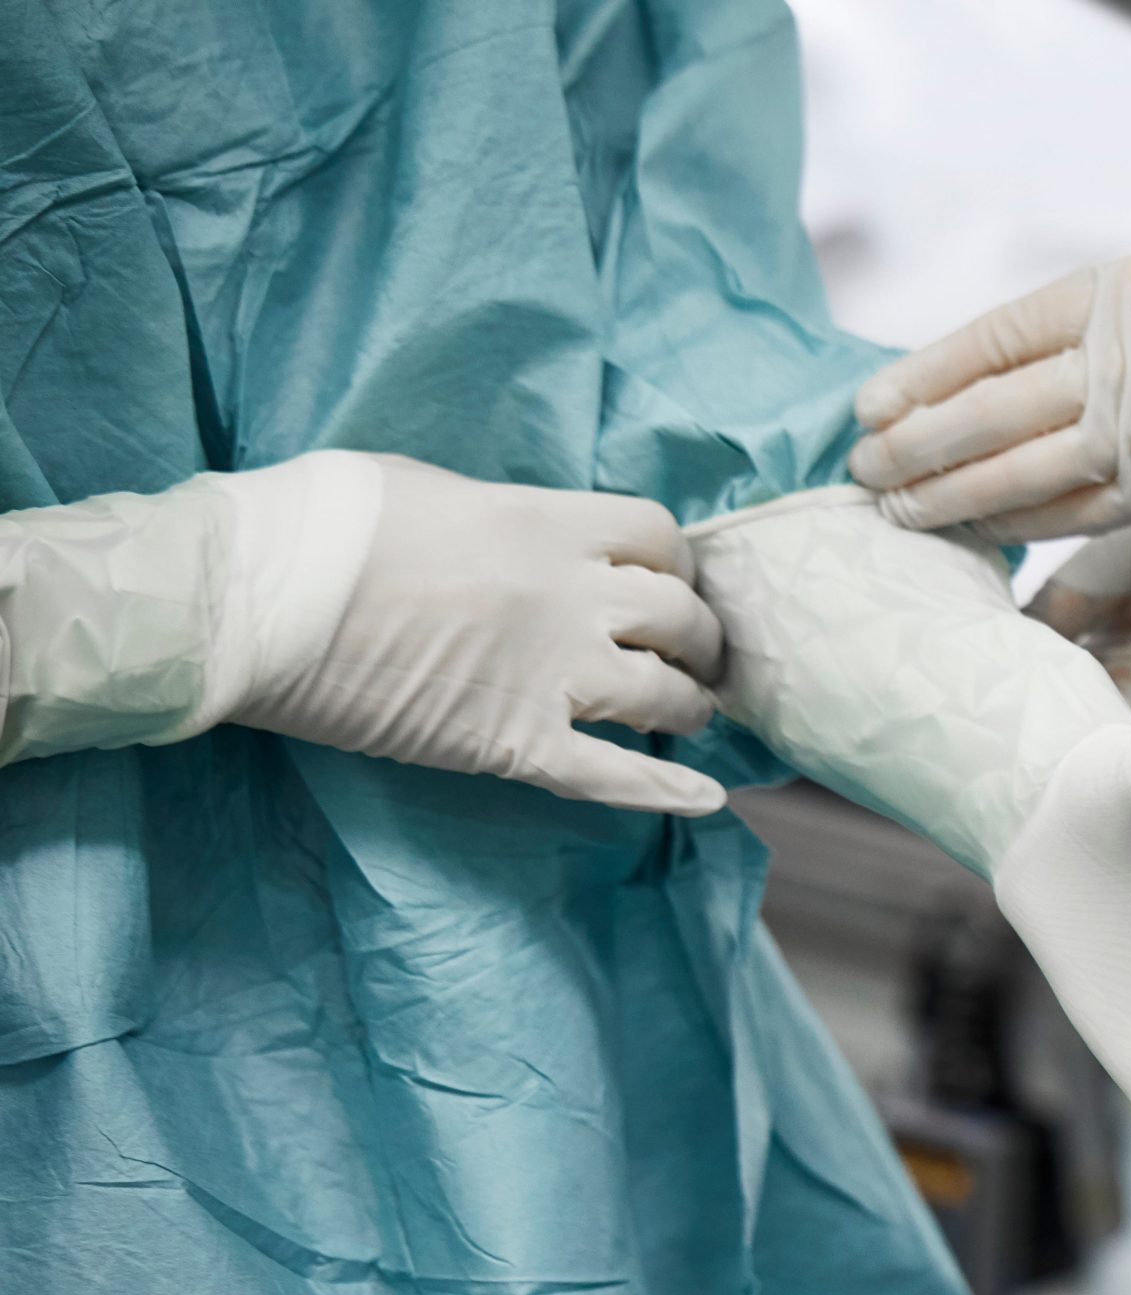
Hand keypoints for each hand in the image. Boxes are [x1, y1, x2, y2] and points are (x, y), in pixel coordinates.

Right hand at [223, 454, 725, 812]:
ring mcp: (548, 675)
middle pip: (679, 615)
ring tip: (688, 712)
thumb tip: (525, 536)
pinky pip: (613, 777)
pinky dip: (666, 793)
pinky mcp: (515, 744)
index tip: (670, 578)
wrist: (249, 600)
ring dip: (688, 706)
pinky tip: (707, 801)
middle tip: (695, 653)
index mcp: (544, 522)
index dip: (675, 560)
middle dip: (698, 636)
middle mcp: (567, 596)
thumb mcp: (426, 484)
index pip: (658, 535)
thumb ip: (499, 514)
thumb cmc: (316, 524)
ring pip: (664, 696)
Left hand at [849, 214, 1130, 539]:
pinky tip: (979, 535)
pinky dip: (1021, 524)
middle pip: (991, 408)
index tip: (875, 401)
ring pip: (1021, 471)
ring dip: (953, 496)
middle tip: (862, 473)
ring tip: (896, 514)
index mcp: (1128, 290)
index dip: (930, 371)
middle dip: (920, 444)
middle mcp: (1121, 361)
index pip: (999, 335)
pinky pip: (1077, 510)